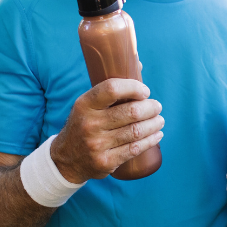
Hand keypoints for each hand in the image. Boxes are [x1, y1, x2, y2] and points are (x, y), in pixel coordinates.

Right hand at [50, 78, 164, 183]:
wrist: (65, 159)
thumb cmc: (84, 124)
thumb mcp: (87, 105)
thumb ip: (109, 89)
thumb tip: (138, 64)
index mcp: (84, 105)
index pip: (112, 89)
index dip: (134, 88)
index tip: (145, 91)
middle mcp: (89, 124)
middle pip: (131, 112)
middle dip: (151, 107)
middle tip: (157, 107)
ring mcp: (97, 144)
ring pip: (136, 131)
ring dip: (154, 124)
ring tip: (160, 120)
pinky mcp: (105, 162)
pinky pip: (135, 149)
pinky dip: (151, 140)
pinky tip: (157, 135)